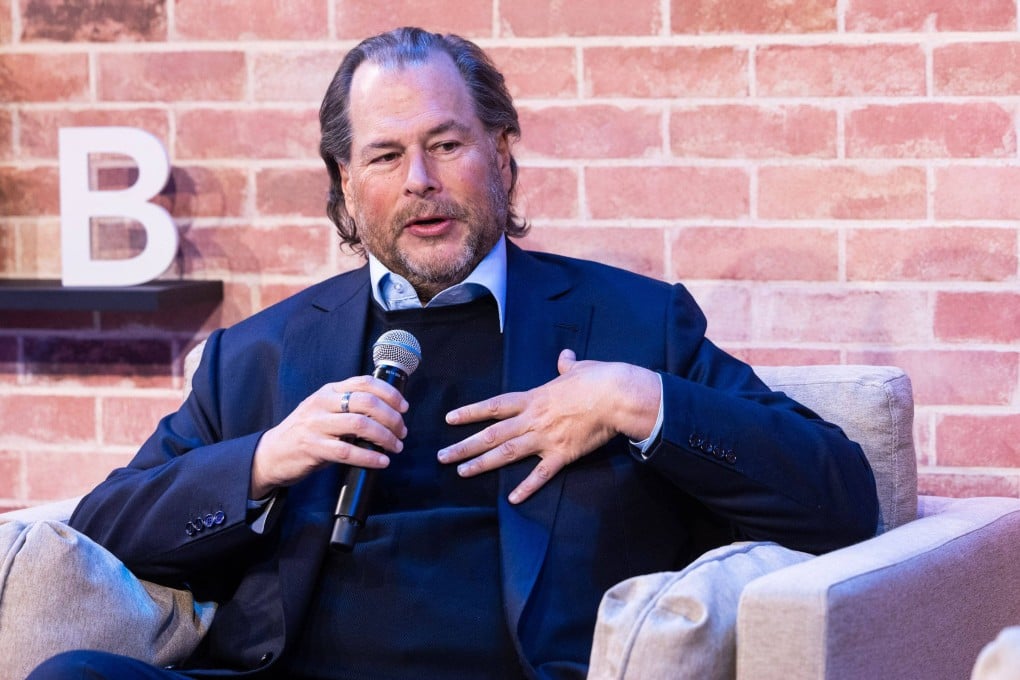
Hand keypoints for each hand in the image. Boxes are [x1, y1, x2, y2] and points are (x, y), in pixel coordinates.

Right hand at [250, 375, 408, 498]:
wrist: (271, 453)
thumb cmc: (306, 432)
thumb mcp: (325, 410)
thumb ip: (349, 406)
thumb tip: (387, 411)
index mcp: (329, 391)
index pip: (365, 382)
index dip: (389, 393)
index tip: (404, 407)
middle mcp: (323, 404)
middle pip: (367, 403)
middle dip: (391, 418)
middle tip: (402, 432)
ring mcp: (316, 425)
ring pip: (360, 425)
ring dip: (385, 437)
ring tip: (395, 447)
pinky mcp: (313, 448)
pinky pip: (347, 451)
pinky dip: (369, 457)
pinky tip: (381, 461)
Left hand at [437, 349, 659, 503]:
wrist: (616, 396)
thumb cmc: (598, 379)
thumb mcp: (578, 369)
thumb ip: (567, 366)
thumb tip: (565, 357)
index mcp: (534, 398)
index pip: (494, 406)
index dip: (470, 413)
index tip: (449, 419)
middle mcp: (532, 419)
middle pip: (491, 434)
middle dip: (464, 446)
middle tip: (442, 456)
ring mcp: (545, 438)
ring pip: (506, 454)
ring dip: (482, 464)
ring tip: (462, 472)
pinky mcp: (562, 454)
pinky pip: (541, 474)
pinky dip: (526, 487)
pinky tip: (512, 500)